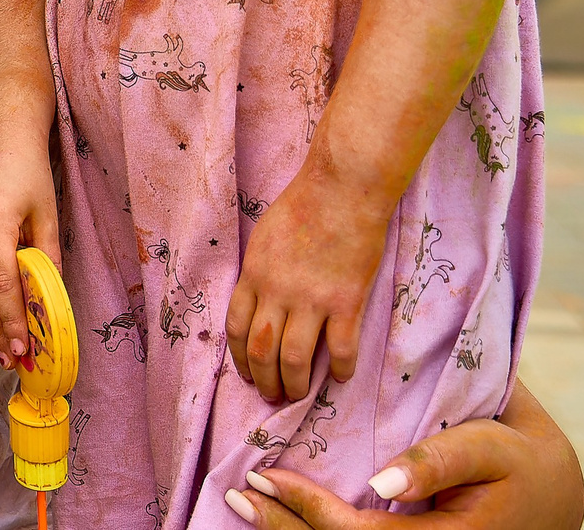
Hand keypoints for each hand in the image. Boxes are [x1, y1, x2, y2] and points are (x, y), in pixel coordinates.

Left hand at [222, 408, 583, 529]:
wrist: (554, 495)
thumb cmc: (520, 460)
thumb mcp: (490, 447)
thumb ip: (439, 460)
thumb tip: (381, 481)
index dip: (307, 510)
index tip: (265, 474)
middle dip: (283, 528)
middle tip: (237, 493)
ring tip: (246, 506)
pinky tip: (285, 520)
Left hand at [225, 169, 388, 403]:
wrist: (343, 188)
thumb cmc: (303, 205)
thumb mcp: (264, 236)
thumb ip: (259, 271)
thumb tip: (258, 300)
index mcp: (254, 275)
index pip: (237, 329)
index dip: (239, 359)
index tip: (246, 375)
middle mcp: (277, 292)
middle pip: (261, 352)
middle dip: (264, 382)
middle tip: (272, 397)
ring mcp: (312, 299)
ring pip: (295, 360)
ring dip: (295, 386)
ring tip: (299, 397)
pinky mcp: (346, 302)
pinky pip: (342, 349)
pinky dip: (341, 370)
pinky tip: (341, 378)